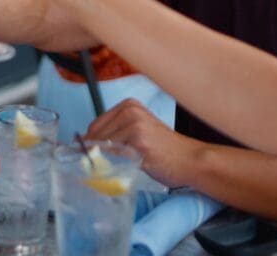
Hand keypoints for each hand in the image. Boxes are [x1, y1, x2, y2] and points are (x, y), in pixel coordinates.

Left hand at [85, 99, 199, 188]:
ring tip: (117, 169)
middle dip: (94, 153)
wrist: (190, 160)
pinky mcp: (139, 144)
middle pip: (97, 136)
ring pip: (104, 148)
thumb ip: (116, 133)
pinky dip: (113, 167)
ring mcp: (134, 127)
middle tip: (99, 167)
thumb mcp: (139, 131)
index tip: (88, 155)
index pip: (96, 125)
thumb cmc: (165, 149)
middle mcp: (130, 112)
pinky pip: (115, 158)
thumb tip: (86, 145)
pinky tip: (122, 170)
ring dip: (104, 161)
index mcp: (129, 106)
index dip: (90, 143)